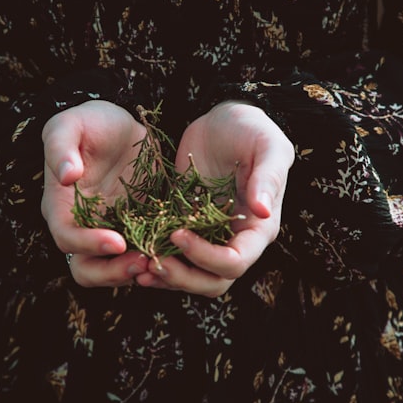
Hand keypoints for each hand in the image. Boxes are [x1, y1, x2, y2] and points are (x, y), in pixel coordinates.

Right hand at [42, 101, 150, 286]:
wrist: (124, 127)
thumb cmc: (91, 122)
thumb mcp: (70, 123)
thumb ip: (60, 147)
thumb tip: (66, 176)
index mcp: (60, 206)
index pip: (66, 237)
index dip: (89, 244)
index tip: (118, 241)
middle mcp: (82, 227)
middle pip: (86, 269)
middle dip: (112, 273)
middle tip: (143, 261)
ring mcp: (109, 233)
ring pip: (114, 271)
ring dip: (136, 272)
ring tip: (161, 261)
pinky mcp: (136, 232)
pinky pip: (143, 256)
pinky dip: (157, 260)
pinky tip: (177, 253)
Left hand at [134, 101, 294, 296]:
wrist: (223, 121)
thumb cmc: (251, 129)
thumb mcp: (267, 145)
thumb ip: (268, 177)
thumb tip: (263, 211)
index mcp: (259, 228)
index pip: (235, 262)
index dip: (206, 257)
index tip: (178, 234)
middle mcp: (235, 240)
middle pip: (213, 282)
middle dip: (183, 277)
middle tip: (152, 261)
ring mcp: (210, 238)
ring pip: (192, 278)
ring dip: (166, 276)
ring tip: (137, 266)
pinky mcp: (187, 229)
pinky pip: (173, 258)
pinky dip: (156, 261)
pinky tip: (134, 255)